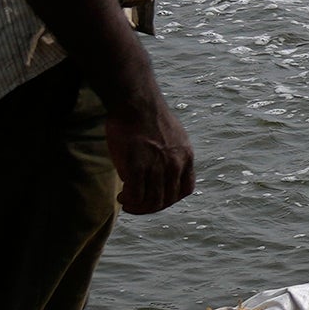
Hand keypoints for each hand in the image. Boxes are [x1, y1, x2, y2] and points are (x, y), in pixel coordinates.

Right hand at [102, 91, 195, 214]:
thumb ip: (171, 154)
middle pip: (167, 199)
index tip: (156, 198)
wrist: (135, 102)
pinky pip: (136, 195)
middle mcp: (175, 164)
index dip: (171, 198)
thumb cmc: (147, 116)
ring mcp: (157, 166)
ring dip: (138, 207)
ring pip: (152, 201)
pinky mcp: (137, 166)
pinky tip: (122, 196)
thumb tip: (162, 169)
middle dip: (151, 207)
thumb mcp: (172, 135)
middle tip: (136, 204)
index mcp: (186, 156)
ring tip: (127, 201)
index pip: (186, 189)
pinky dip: (129, 201)